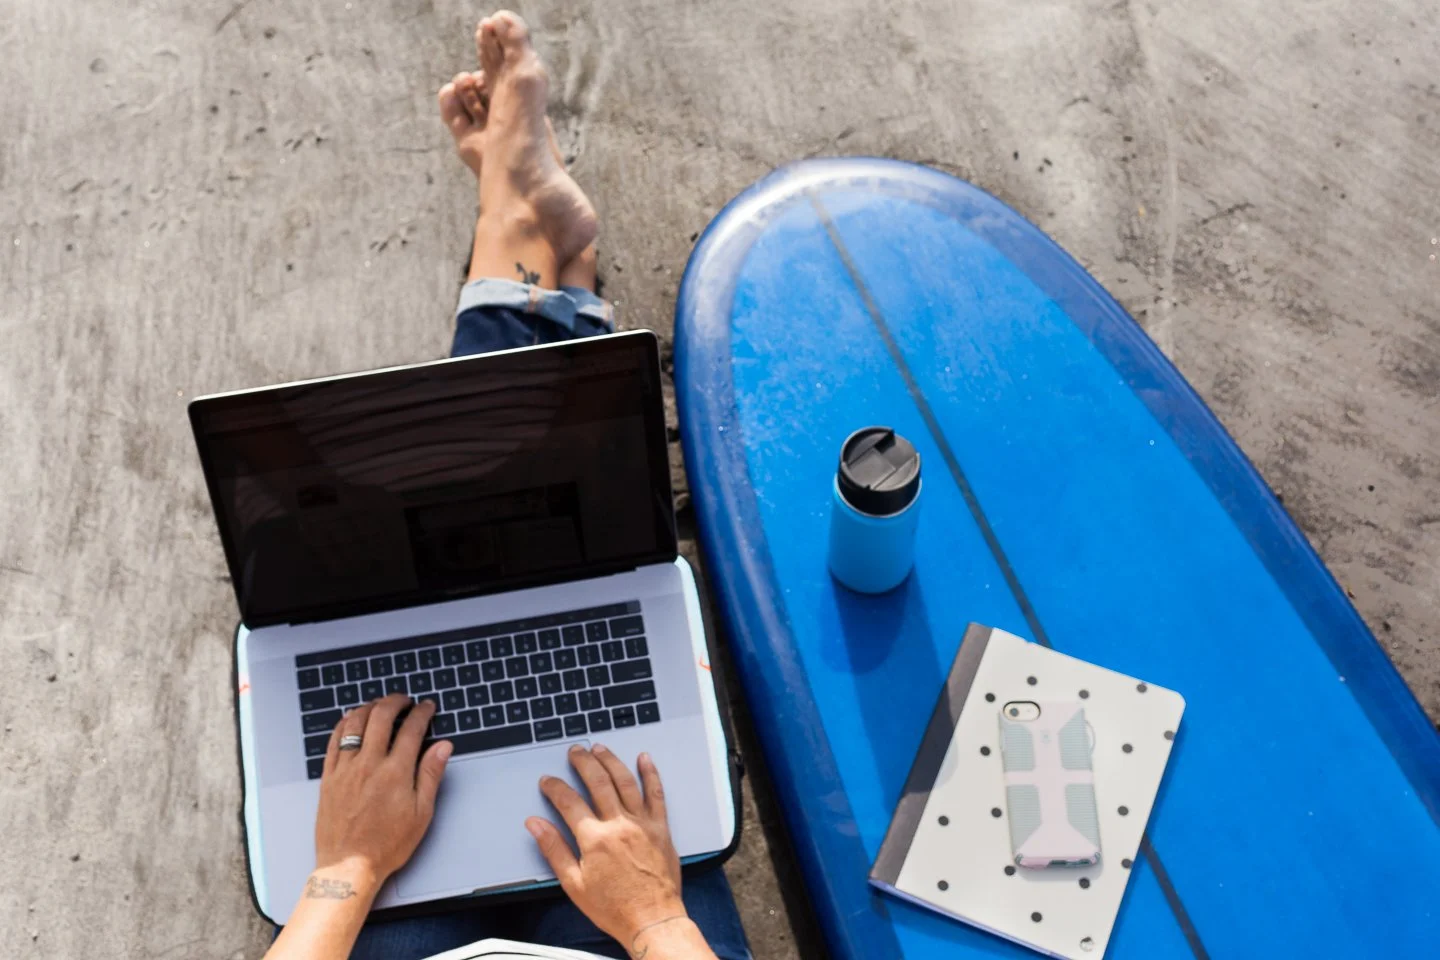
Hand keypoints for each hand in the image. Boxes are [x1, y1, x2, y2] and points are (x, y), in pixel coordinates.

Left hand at [314, 695, 451, 881]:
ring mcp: (345, 769)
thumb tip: (443, 747)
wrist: (349, 866)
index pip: (412, 729)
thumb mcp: (421, 813)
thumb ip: (431, 774)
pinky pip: (333, 741)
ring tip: (379, 705)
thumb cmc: (386, 845)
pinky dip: (343, 724)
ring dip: (369, 707)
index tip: (427, 707)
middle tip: (404, 700)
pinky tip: (350, 720)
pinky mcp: (328, 777)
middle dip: (396, 701)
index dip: (422, 712)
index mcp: (395, 773)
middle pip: (381, 717)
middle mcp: (368, 765)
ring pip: (355, 723)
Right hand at [529, 745, 689, 950]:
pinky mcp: (661, 827)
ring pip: (625, 781)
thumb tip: (536, 825)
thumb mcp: (574, 884)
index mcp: (595, 839)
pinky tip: (644, 759)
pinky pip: (656, 793)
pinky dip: (650, 773)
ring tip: (600, 748)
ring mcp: (642, 824)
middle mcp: (619, 825)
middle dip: (583, 762)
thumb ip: (554, 849)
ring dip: (611, 761)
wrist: (652, 919)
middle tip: (575, 752)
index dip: (555, 788)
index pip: (569, 802)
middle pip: (598, 782)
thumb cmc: (614, 907)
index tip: (548, 781)